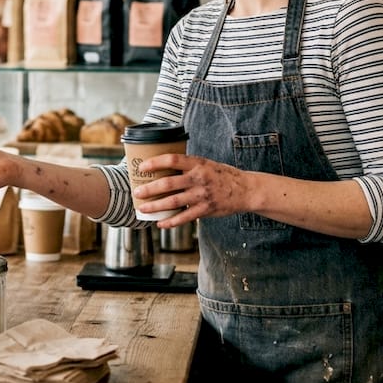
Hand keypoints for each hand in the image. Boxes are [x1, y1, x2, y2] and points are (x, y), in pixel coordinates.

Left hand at [131, 154, 251, 226]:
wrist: (246, 189)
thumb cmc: (222, 175)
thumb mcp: (206, 163)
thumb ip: (188, 165)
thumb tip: (164, 165)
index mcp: (197, 163)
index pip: (172, 159)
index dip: (155, 163)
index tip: (142, 167)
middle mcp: (198, 178)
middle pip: (168, 183)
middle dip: (149, 189)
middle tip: (136, 192)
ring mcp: (202, 195)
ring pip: (173, 202)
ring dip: (155, 206)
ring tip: (142, 208)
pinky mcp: (205, 209)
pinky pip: (184, 217)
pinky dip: (171, 222)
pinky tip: (160, 223)